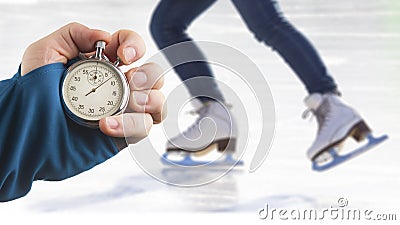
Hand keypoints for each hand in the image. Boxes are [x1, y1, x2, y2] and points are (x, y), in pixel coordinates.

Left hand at [21, 22, 165, 142]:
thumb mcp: (45, 53)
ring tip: (130, 103)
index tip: (123, 56)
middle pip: (153, 75)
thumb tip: (104, 37)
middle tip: (133, 81)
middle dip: (149, 76)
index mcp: (103, 65)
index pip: (131, 47)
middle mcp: (118, 87)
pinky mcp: (123, 134)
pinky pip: (142, 128)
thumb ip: (74, 34)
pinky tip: (106, 125)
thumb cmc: (32, 97)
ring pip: (156, 103)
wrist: (27, 136)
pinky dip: (130, 125)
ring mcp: (123, 111)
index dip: (134, 46)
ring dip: (149, 101)